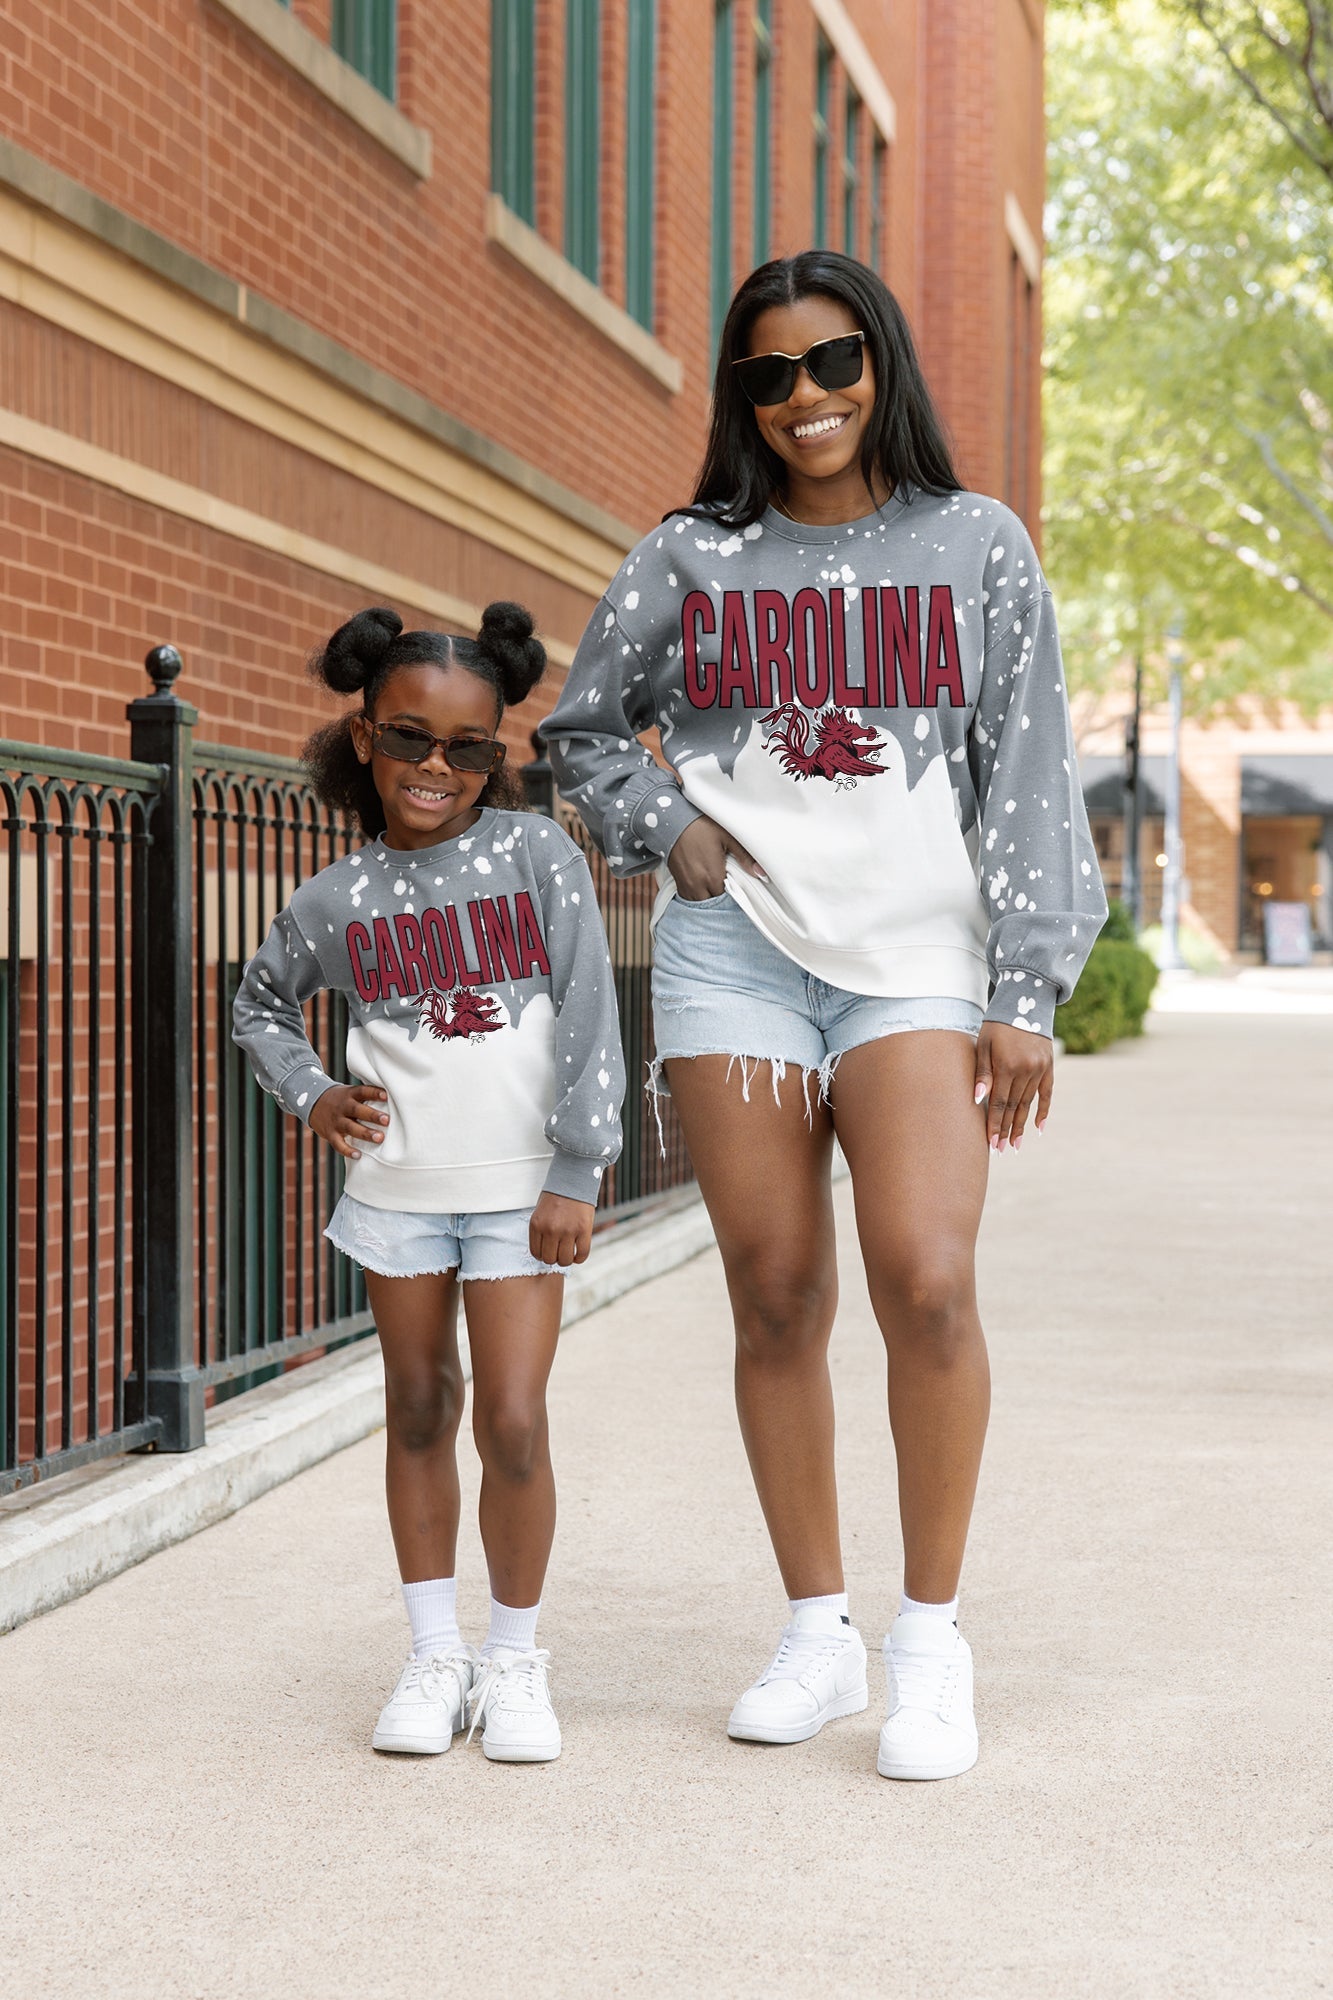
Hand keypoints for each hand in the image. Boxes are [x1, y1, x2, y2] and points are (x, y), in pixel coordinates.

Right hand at [309, 1083, 388, 1158]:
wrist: (312, 1102)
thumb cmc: (341, 1099)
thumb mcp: (350, 1092)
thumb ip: (367, 1096)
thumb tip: (393, 1098)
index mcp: (350, 1094)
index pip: (363, 1091)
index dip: (374, 1093)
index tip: (386, 1095)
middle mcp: (343, 1107)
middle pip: (357, 1110)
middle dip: (372, 1115)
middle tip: (387, 1120)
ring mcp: (336, 1121)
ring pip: (350, 1127)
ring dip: (365, 1133)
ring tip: (380, 1138)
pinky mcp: (330, 1134)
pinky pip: (338, 1144)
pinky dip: (347, 1150)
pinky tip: (358, 1155)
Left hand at [529, 1193, 594, 1266]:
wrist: (573, 1180)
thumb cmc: (556, 1197)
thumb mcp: (540, 1212)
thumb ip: (540, 1232)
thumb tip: (545, 1253)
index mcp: (537, 1224)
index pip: (536, 1253)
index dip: (543, 1255)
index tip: (549, 1251)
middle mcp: (550, 1229)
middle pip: (550, 1259)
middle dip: (554, 1258)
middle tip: (559, 1252)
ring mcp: (567, 1230)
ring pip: (565, 1260)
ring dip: (567, 1260)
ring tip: (569, 1252)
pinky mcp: (584, 1230)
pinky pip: (582, 1254)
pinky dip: (579, 1258)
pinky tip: (578, 1255)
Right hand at [667, 816, 766, 900]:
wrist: (672, 820)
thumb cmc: (700, 825)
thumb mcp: (727, 837)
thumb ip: (744, 856)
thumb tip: (761, 872)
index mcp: (713, 876)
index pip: (728, 899)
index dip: (735, 894)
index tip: (738, 887)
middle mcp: (698, 885)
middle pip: (714, 904)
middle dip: (722, 899)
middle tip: (729, 887)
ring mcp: (686, 885)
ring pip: (700, 904)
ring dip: (708, 899)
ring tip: (716, 888)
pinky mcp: (677, 882)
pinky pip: (688, 898)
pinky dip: (697, 897)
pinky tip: (703, 887)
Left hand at [973, 1025, 1051, 1152]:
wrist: (1025, 1003)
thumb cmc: (997, 1025)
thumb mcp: (984, 1043)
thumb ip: (982, 1072)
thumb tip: (978, 1099)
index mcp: (1006, 1065)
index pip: (998, 1102)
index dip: (994, 1124)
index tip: (990, 1143)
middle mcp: (1025, 1069)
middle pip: (1013, 1107)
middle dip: (1005, 1130)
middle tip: (1000, 1150)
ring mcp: (1039, 1069)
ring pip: (1028, 1103)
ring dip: (1021, 1125)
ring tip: (1015, 1144)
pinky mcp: (1049, 1066)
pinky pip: (1047, 1093)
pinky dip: (1043, 1111)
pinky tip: (1039, 1128)